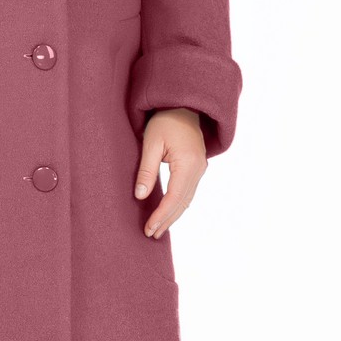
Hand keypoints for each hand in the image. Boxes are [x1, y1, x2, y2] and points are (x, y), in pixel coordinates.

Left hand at [134, 110, 205, 239]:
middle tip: (151, 235)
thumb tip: (140, 196)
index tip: (149, 228)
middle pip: (182, 203)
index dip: (161, 215)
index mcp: (187, 163)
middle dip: (167, 220)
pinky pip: (188, 192)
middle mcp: (198, 169)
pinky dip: (178, 205)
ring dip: (173, 215)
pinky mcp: (197, 168)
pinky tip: (168, 213)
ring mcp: (201, 169)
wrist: (184, 105)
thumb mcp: (151, 143)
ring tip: (158, 229)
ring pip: (187, 200)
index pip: (174, 197)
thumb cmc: (165, 120)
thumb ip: (146, 170)